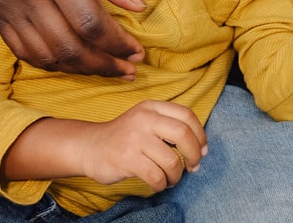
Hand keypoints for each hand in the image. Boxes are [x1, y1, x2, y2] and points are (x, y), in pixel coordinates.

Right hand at [0, 0, 146, 76]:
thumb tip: (137, 6)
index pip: (91, 24)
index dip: (118, 45)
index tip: (137, 51)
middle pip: (69, 48)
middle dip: (104, 65)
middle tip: (129, 68)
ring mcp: (5, 2)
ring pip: (45, 55)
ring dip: (78, 69)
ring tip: (103, 67)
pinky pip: (20, 48)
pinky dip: (48, 61)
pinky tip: (69, 59)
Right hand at [67, 101, 205, 190]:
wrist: (89, 147)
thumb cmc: (124, 138)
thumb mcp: (145, 121)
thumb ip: (169, 126)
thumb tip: (201, 147)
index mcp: (151, 107)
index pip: (186, 115)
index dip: (200, 135)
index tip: (202, 150)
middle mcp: (144, 118)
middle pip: (184, 134)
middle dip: (194, 155)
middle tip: (193, 167)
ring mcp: (134, 138)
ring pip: (172, 161)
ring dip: (176, 176)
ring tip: (170, 179)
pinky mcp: (127, 158)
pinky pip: (157, 177)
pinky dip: (161, 185)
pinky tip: (157, 183)